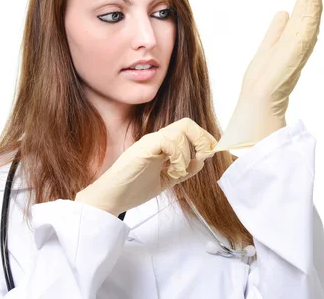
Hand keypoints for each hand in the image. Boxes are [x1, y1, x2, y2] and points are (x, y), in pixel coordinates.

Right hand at [75, 118, 217, 215]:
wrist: (110, 199)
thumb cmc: (132, 189)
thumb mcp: (166, 180)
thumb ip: (183, 170)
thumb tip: (202, 161)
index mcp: (162, 145)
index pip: (187, 129)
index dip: (204, 137)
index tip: (212, 151)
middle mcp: (156, 139)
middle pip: (186, 123)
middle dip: (202, 138)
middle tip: (204, 155)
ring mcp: (149, 142)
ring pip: (180, 132)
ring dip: (188, 153)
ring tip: (179, 172)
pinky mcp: (143, 149)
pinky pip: (167, 141)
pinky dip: (178, 156)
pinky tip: (173, 171)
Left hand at [209, 0, 322, 152]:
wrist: (259, 98)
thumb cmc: (263, 79)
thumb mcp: (268, 47)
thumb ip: (276, 31)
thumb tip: (282, 13)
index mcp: (295, 35)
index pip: (303, 5)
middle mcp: (303, 35)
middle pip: (310, 1)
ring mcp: (304, 38)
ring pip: (312, 4)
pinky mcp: (301, 41)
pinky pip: (310, 13)